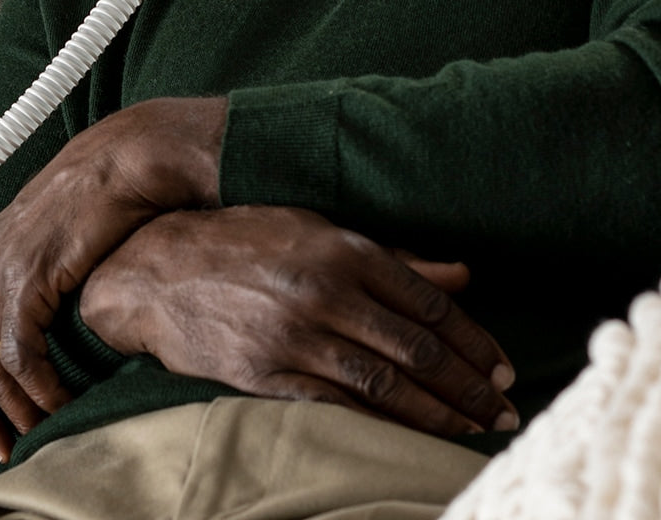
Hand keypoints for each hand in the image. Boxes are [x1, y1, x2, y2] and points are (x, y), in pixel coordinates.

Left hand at [0, 97, 226, 462]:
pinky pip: (22, 354)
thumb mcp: (58, 231)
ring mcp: (3, 269)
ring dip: (9, 408)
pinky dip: (39, 388)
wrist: (122, 159)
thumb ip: (41, 263)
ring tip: (32, 433)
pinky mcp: (29, 279)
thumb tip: (50, 294)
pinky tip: (59, 403)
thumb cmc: (105, 190)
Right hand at [79, 206, 518, 437]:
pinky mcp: (267, 375)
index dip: (475, 342)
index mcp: (343, 249)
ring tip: (473, 429)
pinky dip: (382, 424)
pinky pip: (337, 406)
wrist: (157, 268)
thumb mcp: (316, 227)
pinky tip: (411, 433)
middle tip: (503, 410)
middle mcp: (325, 293)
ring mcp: (295, 337)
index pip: (429, 305)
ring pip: (386, 385)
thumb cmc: (243, 239)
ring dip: (439, 413)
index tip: (503, 367)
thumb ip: (392, 256)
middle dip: (470, 387)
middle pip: (417, 350)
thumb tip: (463, 275)